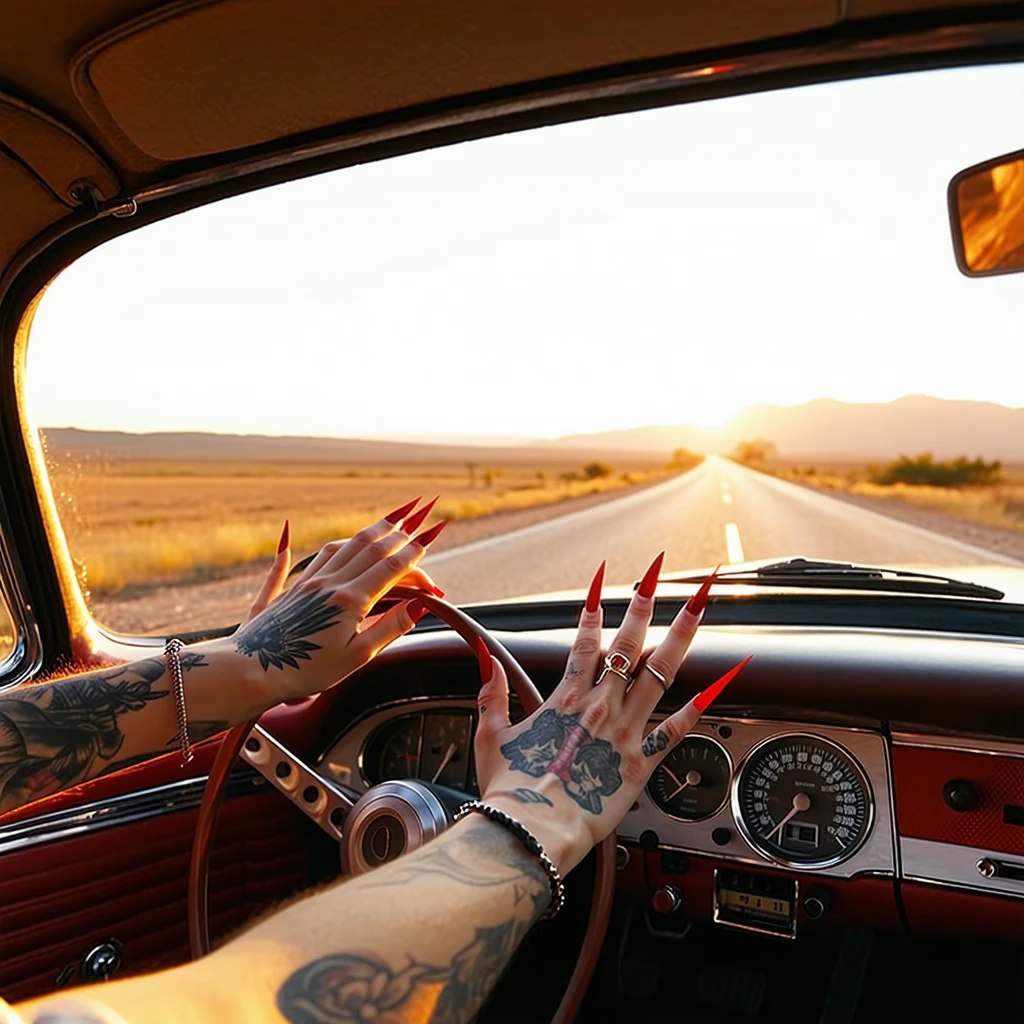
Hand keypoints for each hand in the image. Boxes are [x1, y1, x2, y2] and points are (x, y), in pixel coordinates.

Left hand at [230, 500, 448, 703]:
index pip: (391, 568)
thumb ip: (390, 627)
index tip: (430, 537)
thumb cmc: (305, 671)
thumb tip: (419, 605)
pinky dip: (310, 548)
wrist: (252, 670)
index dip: (413, 553)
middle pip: (369, 548)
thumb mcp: (357, 657)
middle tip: (416, 519)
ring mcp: (307, 583)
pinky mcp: (287, 590)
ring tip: (384, 522)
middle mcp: (330, 584)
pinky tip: (290, 539)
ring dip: (367, 532)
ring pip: (342, 547)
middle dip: (396, 533)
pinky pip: (303, 561)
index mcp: (350, 600)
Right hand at [472, 556, 750, 872]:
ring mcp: (624, 732)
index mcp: (565, 699)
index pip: (585, 642)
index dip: (595, 609)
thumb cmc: (511, 790)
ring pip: (659, 673)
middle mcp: (599, 706)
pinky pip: (676, 730)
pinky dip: (699, 707)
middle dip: (644, 606)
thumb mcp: (490, 737)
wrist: (533, 832)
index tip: (605, 581)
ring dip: (680, 637)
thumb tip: (484, 657)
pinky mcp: (642, 762)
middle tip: (658, 575)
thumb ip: (491, 694)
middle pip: (627, 645)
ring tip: (699, 609)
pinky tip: (717, 685)